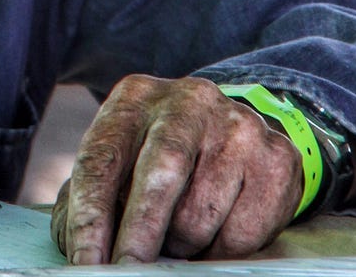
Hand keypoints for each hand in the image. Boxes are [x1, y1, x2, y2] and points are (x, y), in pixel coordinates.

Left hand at [50, 75, 301, 263]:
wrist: (232, 129)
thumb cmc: (155, 156)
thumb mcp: (120, 157)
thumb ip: (91, 197)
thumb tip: (79, 249)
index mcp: (135, 97)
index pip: (102, 161)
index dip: (89, 220)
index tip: (85, 265)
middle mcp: (188, 101)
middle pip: (159, 176)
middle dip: (138, 236)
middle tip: (125, 272)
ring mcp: (238, 125)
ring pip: (199, 216)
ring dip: (181, 247)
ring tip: (176, 237)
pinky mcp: (276, 158)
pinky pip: (242, 234)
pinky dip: (220, 251)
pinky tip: (214, 231)